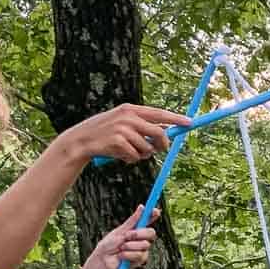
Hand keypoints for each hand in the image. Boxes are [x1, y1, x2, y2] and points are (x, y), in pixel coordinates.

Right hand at [62, 104, 185, 164]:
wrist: (80, 141)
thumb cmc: (105, 134)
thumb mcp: (123, 123)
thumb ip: (142, 125)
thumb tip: (166, 131)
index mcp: (130, 109)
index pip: (159, 113)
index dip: (175, 118)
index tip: (189, 123)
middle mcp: (128, 117)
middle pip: (158, 132)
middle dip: (162, 144)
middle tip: (158, 150)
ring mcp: (123, 129)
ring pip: (147, 148)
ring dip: (142, 154)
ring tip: (128, 152)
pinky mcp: (118, 142)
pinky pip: (135, 156)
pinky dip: (131, 160)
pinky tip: (119, 156)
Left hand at [82, 206, 160, 268]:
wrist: (103, 261)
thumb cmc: (108, 246)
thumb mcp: (120, 231)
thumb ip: (133, 221)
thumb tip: (142, 207)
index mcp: (135, 229)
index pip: (147, 220)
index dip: (153, 215)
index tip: (155, 211)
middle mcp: (140, 239)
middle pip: (151, 233)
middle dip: (140, 233)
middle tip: (127, 236)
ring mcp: (141, 249)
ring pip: (145, 244)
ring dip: (130, 246)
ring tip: (120, 248)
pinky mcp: (140, 260)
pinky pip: (140, 255)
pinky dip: (129, 254)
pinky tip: (121, 256)